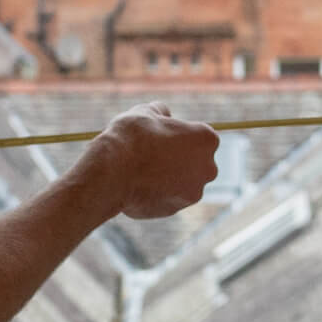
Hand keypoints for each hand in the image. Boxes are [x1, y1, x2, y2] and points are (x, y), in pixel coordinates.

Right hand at [89, 103, 219, 218]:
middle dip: (178, 159)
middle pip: (196, 161)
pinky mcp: (176, 209)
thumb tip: (164, 113)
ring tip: (140, 171)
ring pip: (182, 182)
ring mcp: (194, 191)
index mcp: (207, 139)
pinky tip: (137, 186)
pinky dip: (157, 194)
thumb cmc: (131, 137)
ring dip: (168, 178)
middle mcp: (208, 167)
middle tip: (151, 155)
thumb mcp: (146, 112)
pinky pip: (168, 198)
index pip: (198, 135)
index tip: (159, 137)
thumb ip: (161, 113)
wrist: (113, 172)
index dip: (177, 135)